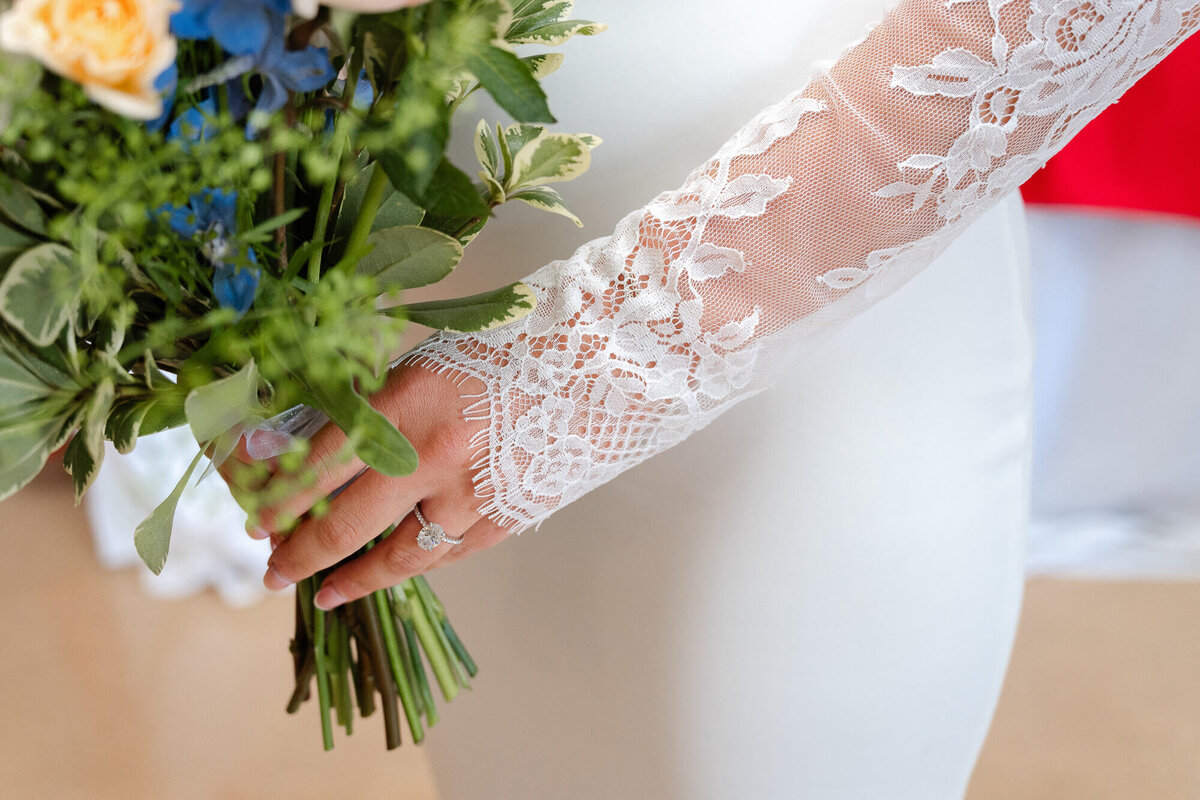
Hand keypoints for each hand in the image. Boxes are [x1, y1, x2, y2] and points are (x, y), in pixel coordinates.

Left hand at [247, 364, 510, 608]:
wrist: (594, 365)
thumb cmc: (505, 349)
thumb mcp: (424, 363)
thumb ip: (373, 407)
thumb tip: (314, 449)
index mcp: (403, 404)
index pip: (317, 467)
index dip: (279, 501)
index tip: (256, 520)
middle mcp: (430, 457)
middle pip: (344, 524)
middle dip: (299, 554)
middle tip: (272, 571)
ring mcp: (470, 496)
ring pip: (396, 557)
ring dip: (352, 578)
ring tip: (324, 592)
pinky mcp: (504, 518)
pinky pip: (445, 556)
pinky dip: (410, 569)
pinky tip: (387, 576)